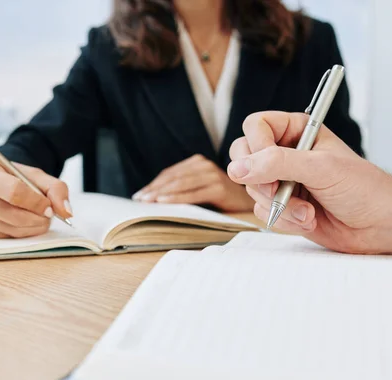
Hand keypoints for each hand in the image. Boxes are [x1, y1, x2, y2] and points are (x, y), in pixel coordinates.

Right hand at [0, 162, 71, 238]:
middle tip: (49, 215)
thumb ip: (55, 188)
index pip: (14, 192)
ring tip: (41, 218)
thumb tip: (66, 212)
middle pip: (14, 215)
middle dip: (38, 218)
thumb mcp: (35, 176)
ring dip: (34, 227)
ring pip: (12, 229)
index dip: (36, 202)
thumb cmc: (14, 178)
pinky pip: (7, 237)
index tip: (50, 207)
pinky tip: (26, 223)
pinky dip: (23, 233)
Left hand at [133, 154, 253, 211]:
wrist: (252, 202)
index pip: (170, 173)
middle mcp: (205, 165)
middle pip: (173, 177)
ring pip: (181, 184)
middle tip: (139, 199)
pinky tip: (164, 203)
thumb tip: (154, 198)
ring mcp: (213, 175)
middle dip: (154, 189)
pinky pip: (193, 193)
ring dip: (161, 193)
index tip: (139, 195)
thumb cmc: (222, 199)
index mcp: (198, 163)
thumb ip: (184, 188)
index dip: (153, 184)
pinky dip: (177, 198)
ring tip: (148, 202)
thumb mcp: (201, 189)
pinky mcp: (219, 187)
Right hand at [227, 111, 391, 253]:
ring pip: (252, 189)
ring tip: (309, 210)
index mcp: (297, 131)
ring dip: (280, 205)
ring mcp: (282, 181)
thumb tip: (238, 168)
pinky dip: (284, 220)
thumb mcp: (320, 168)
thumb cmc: (364, 188)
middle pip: (243, 157)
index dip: (256, 145)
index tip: (268, 164)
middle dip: (262, 181)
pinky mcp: (282, 206)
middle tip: (281, 189)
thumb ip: (277, 163)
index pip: (256, 126)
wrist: (381, 224)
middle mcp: (286, 153)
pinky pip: (262, 212)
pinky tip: (309, 219)